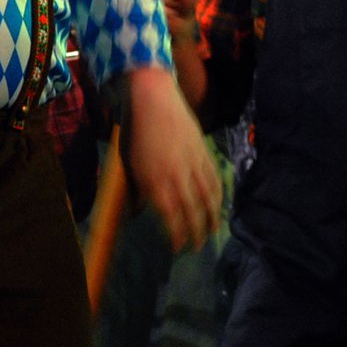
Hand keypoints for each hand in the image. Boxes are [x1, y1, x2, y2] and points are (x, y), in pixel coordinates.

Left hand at [120, 68, 222, 251]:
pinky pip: (214, 179)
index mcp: (156, 181)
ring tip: (213, 231)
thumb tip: (138, 212)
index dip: (177, 235)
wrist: (153, 99)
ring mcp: (193, 164)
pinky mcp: (204, 153)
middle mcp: (178, 176)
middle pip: (192, 211)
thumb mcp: (128, 164)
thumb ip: (136, 190)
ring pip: (208, 197)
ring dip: (212, 217)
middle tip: (196, 247)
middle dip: (196, 232)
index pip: (171, 216)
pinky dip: (218, 195)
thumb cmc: (134, 132)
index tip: (177, 247)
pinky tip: (218, 205)